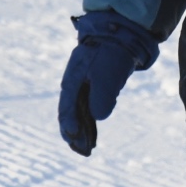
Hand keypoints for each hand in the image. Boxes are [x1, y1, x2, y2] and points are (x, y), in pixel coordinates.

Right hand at [58, 11, 158, 155]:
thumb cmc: (111, 53)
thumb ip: (102, 96)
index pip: (66, 108)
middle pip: (69, 114)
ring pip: (77, 113)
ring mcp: (82, 85)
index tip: (76, 139)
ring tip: (87, 148)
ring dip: (81, 131)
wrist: (119, 34)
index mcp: (72, 81)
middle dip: (74, 134)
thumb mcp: (107, 74)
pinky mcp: (92, 86)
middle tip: (82, 151)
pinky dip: (88, 122)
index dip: (70, 126)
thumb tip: (98, 116)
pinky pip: (86, 108)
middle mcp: (74, 85)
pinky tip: (92, 134)